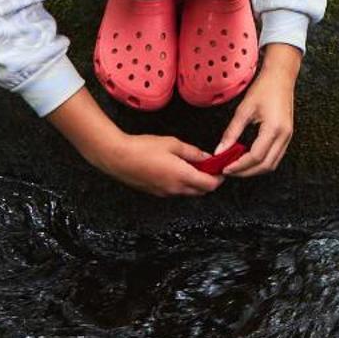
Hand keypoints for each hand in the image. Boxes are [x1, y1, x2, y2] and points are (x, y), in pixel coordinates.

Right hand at [86, 131, 222, 196]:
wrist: (117, 158)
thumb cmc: (143, 148)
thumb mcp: (172, 144)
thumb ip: (192, 152)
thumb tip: (207, 157)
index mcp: (182, 176)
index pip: (210, 185)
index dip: (219, 178)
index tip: (221, 168)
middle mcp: (175, 189)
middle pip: (201, 191)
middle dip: (209, 181)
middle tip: (209, 166)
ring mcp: (165, 193)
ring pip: (188, 192)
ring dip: (195, 183)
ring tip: (192, 165)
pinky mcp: (155, 193)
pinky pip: (175, 191)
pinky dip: (182, 184)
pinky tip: (176, 170)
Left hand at [216, 45, 299, 176]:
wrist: (281, 77)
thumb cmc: (263, 89)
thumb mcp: (244, 110)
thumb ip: (231, 132)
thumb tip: (219, 151)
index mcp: (274, 129)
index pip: (255, 157)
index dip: (239, 166)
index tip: (225, 168)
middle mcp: (284, 136)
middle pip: (265, 165)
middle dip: (246, 172)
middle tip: (229, 170)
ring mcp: (288, 137)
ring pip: (272, 164)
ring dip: (254, 169)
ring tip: (237, 166)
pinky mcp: (287, 136)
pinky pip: (275, 156)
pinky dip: (261, 162)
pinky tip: (248, 157)